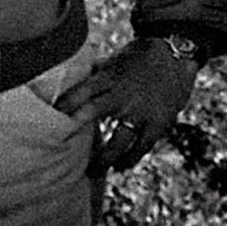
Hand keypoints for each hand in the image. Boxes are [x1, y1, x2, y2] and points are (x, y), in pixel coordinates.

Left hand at [55, 36, 199, 174]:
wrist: (177, 54)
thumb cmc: (139, 56)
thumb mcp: (114, 60)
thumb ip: (94, 73)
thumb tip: (67, 79)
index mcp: (109, 77)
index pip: (80, 92)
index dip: (64, 106)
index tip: (49, 120)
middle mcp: (123, 95)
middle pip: (92, 114)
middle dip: (75, 132)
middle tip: (60, 150)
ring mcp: (141, 111)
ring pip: (118, 141)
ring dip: (104, 159)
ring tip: (93, 171)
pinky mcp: (158, 123)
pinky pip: (141, 147)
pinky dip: (130, 159)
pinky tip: (121, 167)